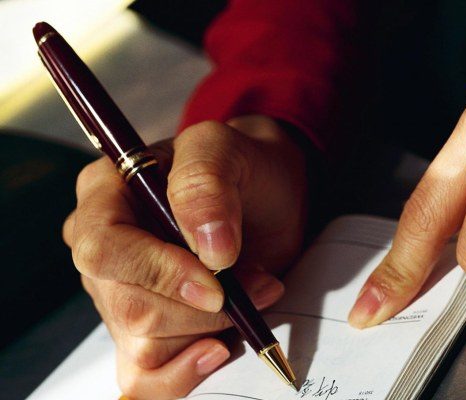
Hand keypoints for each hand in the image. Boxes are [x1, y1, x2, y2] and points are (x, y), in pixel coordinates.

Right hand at [62, 116, 306, 398]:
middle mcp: (104, 251)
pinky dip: (184, 374)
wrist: (268, 196)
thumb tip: (209, 250)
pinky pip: (146, 377)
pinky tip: (218, 351)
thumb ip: (207, 183)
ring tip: (253, 293)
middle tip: (257, 281)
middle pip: (130, 307)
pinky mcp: (149, 331)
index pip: (103, 249)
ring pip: (145, 345)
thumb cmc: (242, 167)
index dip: (158, 272)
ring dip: (211, 328)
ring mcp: (122, 296)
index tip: (217, 281)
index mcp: (106, 197)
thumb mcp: (227, 149)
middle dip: (204, 305)